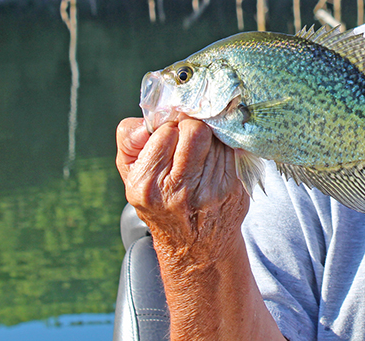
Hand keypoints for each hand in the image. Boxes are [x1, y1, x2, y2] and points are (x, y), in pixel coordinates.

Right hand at [116, 116, 248, 260]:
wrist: (194, 246)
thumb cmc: (160, 201)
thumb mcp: (131, 173)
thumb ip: (130, 138)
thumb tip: (151, 117)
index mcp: (147, 185)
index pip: (167, 131)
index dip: (170, 128)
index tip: (170, 139)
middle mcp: (179, 191)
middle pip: (196, 130)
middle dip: (192, 127)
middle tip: (188, 139)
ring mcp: (211, 191)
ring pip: (216, 137)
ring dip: (210, 138)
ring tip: (201, 154)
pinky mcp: (234, 188)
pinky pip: (232, 149)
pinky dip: (224, 149)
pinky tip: (215, 161)